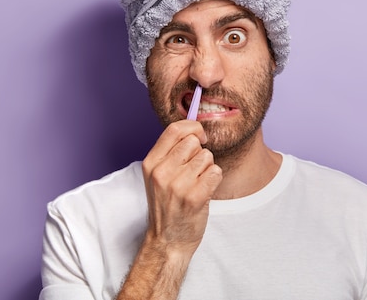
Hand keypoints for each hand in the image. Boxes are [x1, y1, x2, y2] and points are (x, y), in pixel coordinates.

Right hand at [141, 120, 222, 256]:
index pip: (174, 130)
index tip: (200, 136)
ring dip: (207, 168)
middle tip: (193, 172)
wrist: (168, 240)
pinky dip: (214, 180)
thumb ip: (171, 152)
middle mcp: (162, 172)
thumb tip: (194, 129)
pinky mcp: (195, 197)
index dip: (192, 127)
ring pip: (207, 157)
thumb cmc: (167, 205)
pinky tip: (204, 191)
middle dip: (199, 153)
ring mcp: (178, 185)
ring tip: (196, 184)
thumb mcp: (157, 176)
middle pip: (194, 142)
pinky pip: (216, 172)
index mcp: (151, 163)